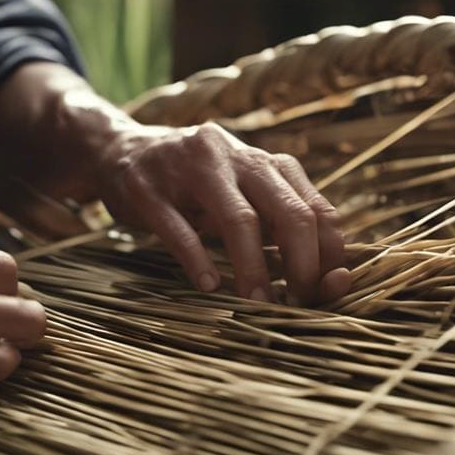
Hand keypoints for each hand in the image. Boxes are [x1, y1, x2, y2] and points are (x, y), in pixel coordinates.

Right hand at [95, 123, 349, 303]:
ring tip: (259, 303)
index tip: (326, 289)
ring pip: (239, 220)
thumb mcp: (242, 194)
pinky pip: (179, 230)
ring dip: (255, 269)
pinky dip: (199, 262)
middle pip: (289, 211)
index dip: (329, 254)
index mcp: (264, 161)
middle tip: (298, 302)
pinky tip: (209, 286)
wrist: (119, 150)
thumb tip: (334, 278)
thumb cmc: (195, 186)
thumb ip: (282, 227)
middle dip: (302, 264)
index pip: (316, 208)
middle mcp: (233, 156)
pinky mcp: (147, 188)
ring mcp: (189, 169)